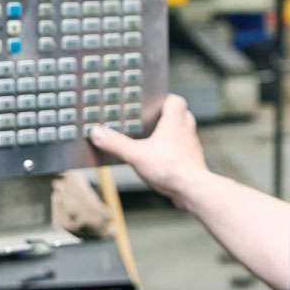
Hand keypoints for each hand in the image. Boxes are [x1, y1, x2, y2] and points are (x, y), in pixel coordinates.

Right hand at [88, 95, 210, 207]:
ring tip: (153, 141)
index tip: (152, 103)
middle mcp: (186, 130)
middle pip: (180, 114)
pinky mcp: (193, 162)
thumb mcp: (136, 155)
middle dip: (167, 116)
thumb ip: (116, 143)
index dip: (165, 99)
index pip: (176, 100)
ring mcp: (191, 146)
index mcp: (175, 121)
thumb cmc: (169, 168)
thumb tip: (96, 132)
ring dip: (171, 134)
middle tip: (151, 121)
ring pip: (183, 133)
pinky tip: (161, 160)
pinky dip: (174, 151)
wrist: (192, 190)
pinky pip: (183, 150)